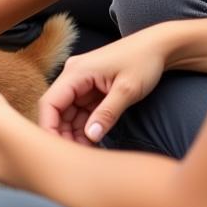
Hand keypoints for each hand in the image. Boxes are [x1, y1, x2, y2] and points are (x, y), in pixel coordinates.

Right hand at [38, 33, 167, 144]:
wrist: (158, 47)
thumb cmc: (143, 61)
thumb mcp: (127, 90)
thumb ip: (107, 114)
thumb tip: (90, 137)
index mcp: (75, 72)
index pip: (50, 103)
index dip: (49, 128)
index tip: (57, 153)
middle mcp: (73, 75)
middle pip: (56, 111)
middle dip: (63, 134)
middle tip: (77, 159)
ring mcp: (81, 82)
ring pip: (67, 114)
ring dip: (74, 134)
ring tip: (88, 154)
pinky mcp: (90, 89)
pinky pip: (80, 112)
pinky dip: (84, 128)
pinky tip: (93, 143)